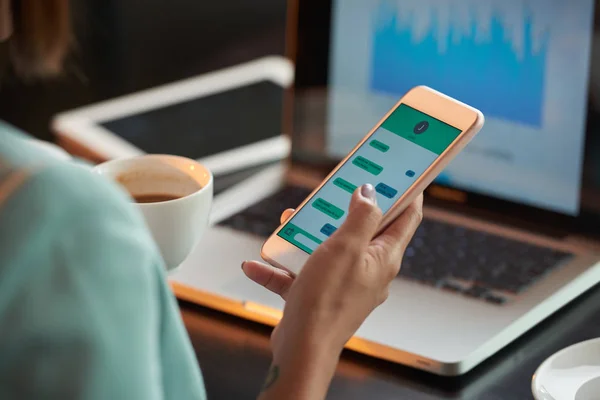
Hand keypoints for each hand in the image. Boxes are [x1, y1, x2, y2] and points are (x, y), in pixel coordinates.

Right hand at [243, 185, 422, 395]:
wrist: (302, 348)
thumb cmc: (327, 300)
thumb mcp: (346, 247)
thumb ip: (361, 217)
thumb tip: (370, 193)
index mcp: (384, 258)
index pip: (407, 218)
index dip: (408, 192)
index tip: (403, 172)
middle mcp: (368, 272)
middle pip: (364, 231)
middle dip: (346, 209)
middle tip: (334, 190)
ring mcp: (343, 285)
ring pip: (328, 249)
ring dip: (307, 235)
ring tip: (290, 221)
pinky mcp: (319, 297)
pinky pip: (300, 274)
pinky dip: (281, 267)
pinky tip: (258, 262)